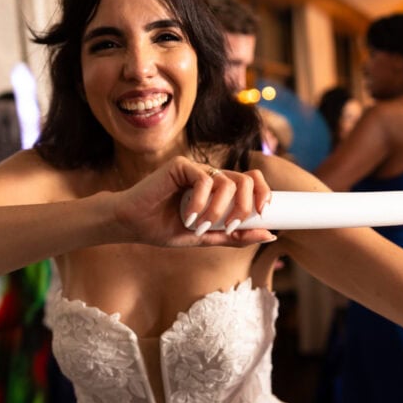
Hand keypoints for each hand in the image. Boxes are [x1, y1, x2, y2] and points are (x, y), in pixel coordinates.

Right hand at [111, 156, 274, 247]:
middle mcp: (211, 176)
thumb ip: (235, 235)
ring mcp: (196, 169)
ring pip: (228, 181)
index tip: (262, 215)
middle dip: (245, 206)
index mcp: (219, 189)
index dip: (264, 193)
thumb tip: (270, 234)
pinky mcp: (181, 165)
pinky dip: (201, 203)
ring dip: (219, 210)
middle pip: (247, 180)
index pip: (252, 181)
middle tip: (229, 226)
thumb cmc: (164, 229)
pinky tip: (188, 217)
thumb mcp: (206, 237)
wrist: (133, 225)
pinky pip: (205, 180)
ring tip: (200, 226)